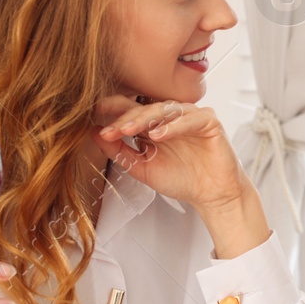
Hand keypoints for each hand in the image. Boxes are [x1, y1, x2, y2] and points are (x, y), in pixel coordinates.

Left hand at [93, 96, 253, 210]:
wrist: (211, 195)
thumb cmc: (182, 180)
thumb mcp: (142, 167)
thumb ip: (119, 151)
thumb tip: (94, 133)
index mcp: (154, 124)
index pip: (131, 110)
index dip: (113, 111)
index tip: (93, 116)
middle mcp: (171, 117)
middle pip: (145, 108)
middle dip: (125, 118)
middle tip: (110, 129)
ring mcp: (190, 116)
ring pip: (165, 109)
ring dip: (145, 118)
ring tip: (128, 130)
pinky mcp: (209, 121)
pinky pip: (190, 119)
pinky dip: (174, 126)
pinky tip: (159, 135)